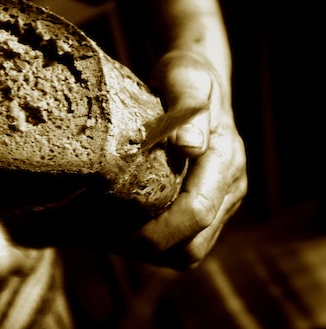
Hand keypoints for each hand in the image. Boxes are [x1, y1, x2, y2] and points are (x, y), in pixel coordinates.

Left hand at [124, 50, 247, 268]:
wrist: (194, 81)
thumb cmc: (184, 76)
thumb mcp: (184, 78)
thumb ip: (186, 109)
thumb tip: (190, 147)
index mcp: (225, 160)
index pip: (196, 212)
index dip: (157, 229)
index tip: (115, 227)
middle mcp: (229, 188)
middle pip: (191, 246)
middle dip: (147, 248)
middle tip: (100, 237)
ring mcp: (220, 202)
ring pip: (186, 253)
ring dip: (147, 253)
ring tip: (104, 236)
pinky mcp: (205, 208)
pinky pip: (180, 244)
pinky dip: (151, 246)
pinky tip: (118, 230)